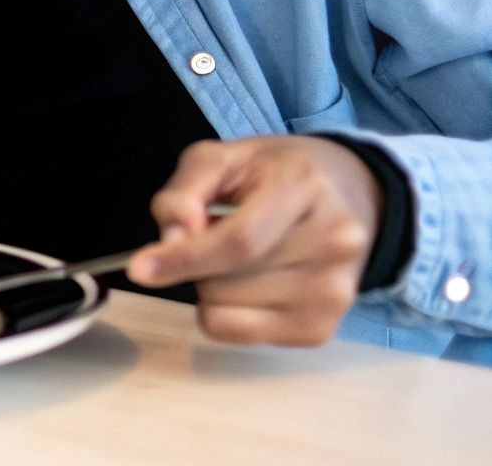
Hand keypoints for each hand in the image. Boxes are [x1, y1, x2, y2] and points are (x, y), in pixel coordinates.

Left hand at [126, 136, 382, 346]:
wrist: (351, 194)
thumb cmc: (276, 174)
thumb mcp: (222, 158)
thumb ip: (183, 192)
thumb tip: (171, 240)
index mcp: (304, 188)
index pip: (239, 242)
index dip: (184, 258)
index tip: (140, 267)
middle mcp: (332, 243)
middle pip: (226, 280)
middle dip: (194, 263)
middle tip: (213, 234)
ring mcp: (333, 291)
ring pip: (227, 309)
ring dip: (210, 285)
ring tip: (240, 255)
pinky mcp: (321, 327)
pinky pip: (240, 334)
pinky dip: (224, 310)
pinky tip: (248, 281)